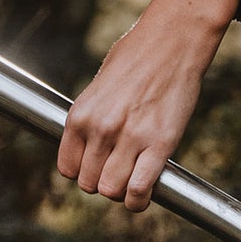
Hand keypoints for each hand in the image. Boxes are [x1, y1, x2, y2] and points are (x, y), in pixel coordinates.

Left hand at [57, 0, 239, 211]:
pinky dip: (139, 200)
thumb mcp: (100, 86)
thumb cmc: (138, 56)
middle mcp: (100, 129)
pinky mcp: (159, 144)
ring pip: (111, 190)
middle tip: (119, 171)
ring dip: (121, 192)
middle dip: (103, 182)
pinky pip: (139, 189)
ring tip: (132, 182)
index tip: (97, 167)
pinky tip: (143, 195)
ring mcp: (129, 138)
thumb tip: (92, 144)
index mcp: (81, 115)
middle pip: (89, 184)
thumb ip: (93, 117)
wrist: (172, 40)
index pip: (67, 168)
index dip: (83, 172)